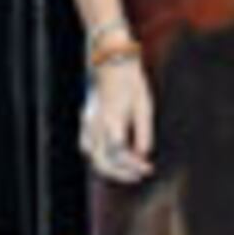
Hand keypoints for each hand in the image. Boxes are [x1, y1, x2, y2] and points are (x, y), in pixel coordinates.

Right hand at [80, 57, 153, 185]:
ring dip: (109, 167)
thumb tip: (143, 155)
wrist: (112, 60)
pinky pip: (87, 145)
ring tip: (127, 170)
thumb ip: (143, 133)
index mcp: (112, 119)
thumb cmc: (131, 81)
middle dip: (120, 173)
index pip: (119, 153)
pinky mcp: (86, 119)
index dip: (133, 166)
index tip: (147, 169)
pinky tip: (113, 156)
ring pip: (92, 155)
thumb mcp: (144, 106)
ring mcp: (88, 121)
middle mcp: (96, 123)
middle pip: (102, 161)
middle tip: (139, 174)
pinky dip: (99, 155)